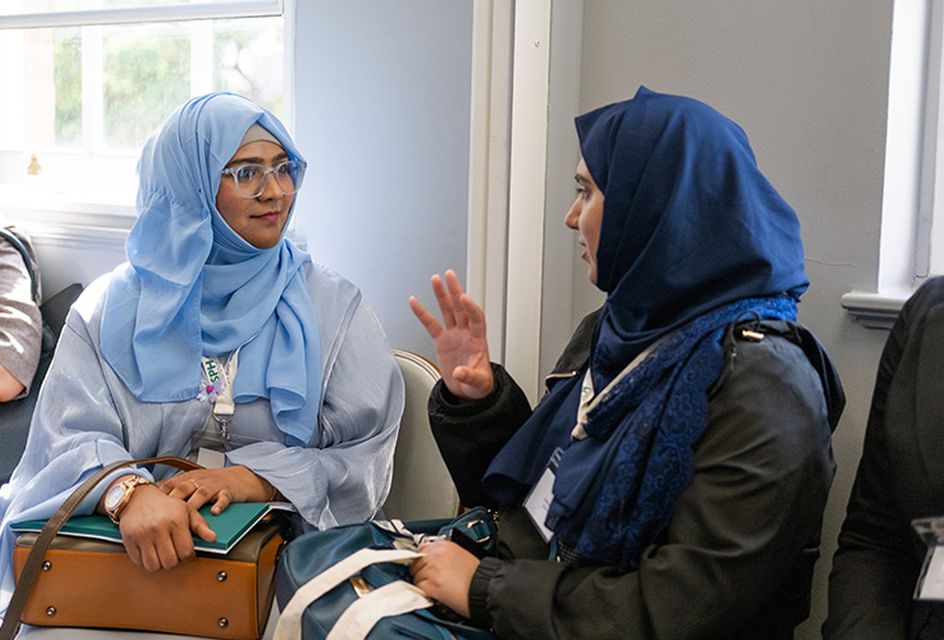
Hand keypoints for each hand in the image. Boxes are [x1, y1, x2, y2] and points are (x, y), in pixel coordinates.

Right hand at [116, 484, 215, 571]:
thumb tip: (213, 538)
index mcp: (176, 520)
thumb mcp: (187, 510)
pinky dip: (144, 561)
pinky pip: (138, 562)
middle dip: (173, 561)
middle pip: (169, 562)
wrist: (138, 497)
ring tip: (161, 553)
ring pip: (153, 566)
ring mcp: (141, 534)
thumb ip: (201, 525)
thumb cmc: (166, 506)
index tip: (185, 550)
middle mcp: (158, 528)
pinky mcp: (128, 539)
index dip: (187, 555)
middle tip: (173, 552)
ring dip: (159, 564)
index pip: (185, 552)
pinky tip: (149, 551)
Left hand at [158, 466, 274, 514]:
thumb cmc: (216, 483)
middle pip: (183, 488)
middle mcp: (200, 480)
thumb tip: (154, 504)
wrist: (242, 477)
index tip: (146, 506)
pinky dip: (219, 504)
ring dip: (193, 505)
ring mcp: (215, 485)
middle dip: (172, 501)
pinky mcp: (229, 491)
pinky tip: (215, 512)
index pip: (170, 484)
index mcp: (189, 478)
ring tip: (186, 519)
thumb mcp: (195, 483)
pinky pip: (223, 497)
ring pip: (201, 494)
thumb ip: (178, 491)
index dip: (158, 494)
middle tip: (161, 516)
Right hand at [409, 270, 493, 399]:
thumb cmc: (478, 385)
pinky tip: (415, 302)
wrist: (468, 390)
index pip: (476, 319)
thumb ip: (470, 376)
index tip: (464, 298)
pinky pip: (430, 324)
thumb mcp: (478, 384)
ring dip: (442, 295)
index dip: (471, 308)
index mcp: (478, 341)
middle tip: (450, 276)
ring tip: (435, 280)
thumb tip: (460, 371)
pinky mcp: (442, 341)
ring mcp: (454, 335)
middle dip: (455, 291)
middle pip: (461, 308)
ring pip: (448, 311)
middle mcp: (466, 334)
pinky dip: (422, 313)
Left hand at [411, 540, 479, 617]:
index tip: (425, 563)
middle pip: (417, 561)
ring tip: (434, 585)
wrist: (485, 588)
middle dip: (421, 569)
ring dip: (422, 580)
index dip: (423, 557)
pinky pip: (419, 586)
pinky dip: (424, 590)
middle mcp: (437, 555)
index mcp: (445, 545)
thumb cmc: (479, 575)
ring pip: (416, 575)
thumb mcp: (462, 554)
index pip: (422, 547)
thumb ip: (446, 553)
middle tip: (429, 576)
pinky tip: (434, 592)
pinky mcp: (431, 585)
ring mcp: (433, 570)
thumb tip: (435, 558)